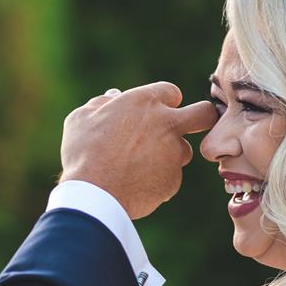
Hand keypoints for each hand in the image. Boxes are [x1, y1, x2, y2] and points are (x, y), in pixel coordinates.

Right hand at [59, 82, 217, 219]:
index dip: (163, 103)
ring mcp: (173, 153)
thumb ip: (101, 104)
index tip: (154, 113)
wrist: (92, 194)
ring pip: (183, 151)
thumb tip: (113, 98)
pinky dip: (157, 181)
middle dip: (201, 118)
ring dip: (169, 156)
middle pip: (204, 114)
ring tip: (139, 166)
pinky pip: (170, 177)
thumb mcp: (81, 118)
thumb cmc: (82, 152)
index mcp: (145, 102)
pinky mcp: (173, 180)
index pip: (171, 92)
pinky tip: (135, 185)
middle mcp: (166, 124)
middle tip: (188, 127)